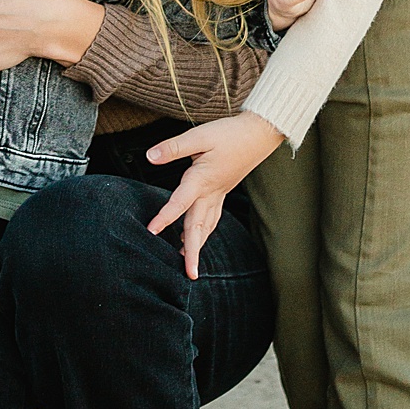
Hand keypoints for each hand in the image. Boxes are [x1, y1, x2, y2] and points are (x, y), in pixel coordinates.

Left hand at [145, 111, 284, 278]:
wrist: (259, 134)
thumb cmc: (230, 133)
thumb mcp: (199, 136)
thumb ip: (173, 148)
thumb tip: (150, 157)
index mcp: (202, 180)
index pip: (179, 203)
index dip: (164, 217)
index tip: (151, 231)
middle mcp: (211, 192)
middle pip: (198, 226)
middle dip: (193, 252)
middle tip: (190, 274)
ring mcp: (219, 194)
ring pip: (207, 225)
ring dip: (198, 244)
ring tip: (188, 261)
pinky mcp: (223, 191)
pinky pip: (213, 216)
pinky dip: (205, 230)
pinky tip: (200, 234)